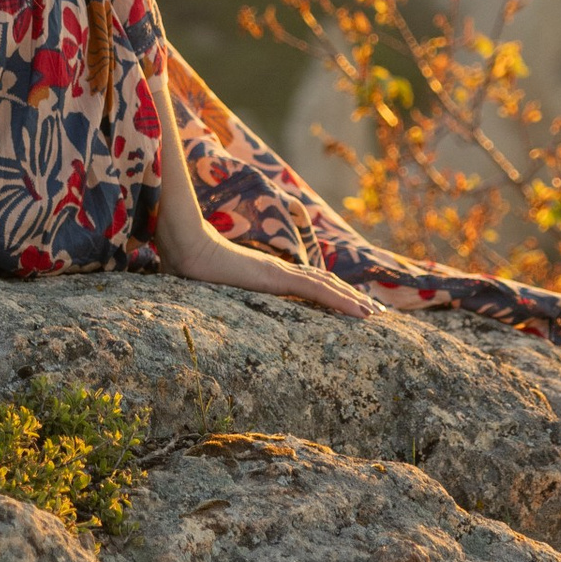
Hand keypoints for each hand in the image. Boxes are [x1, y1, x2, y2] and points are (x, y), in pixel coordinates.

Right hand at [156, 217, 393, 320]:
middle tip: (375, 312)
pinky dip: (342, 301)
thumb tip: (205, 308)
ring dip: (353, 300)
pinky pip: (317, 291)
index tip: (348, 304)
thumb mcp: (212, 290)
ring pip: (327, 287)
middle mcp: (280, 271)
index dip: (330, 292)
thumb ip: (218, 291)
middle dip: (351, 297)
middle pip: (325, 282)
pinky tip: (359, 312)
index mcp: (267, 274)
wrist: (185, 248)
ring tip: (375, 314)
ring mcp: (280, 273)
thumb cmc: (192, 269)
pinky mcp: (278, 277)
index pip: (307, 282)